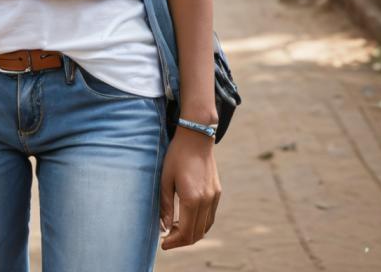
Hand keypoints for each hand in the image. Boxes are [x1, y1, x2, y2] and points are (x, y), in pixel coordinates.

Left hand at [158, 127, 220, 249]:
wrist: (196, 137)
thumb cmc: (177, 156)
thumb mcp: (165, 179)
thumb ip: (164, 205)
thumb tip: (163, 227)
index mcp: (192, 199)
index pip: (185, 232)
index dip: (174, 242)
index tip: (163, 243)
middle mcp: (206, 201)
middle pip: (196, 234)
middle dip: (181, 240)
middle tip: (167, 238)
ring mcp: (214, 197)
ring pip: (205, 227)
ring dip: (191, 233)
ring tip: (175, 228)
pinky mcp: (217, 192)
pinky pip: (210, 217)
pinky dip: (199, 224)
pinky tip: (186, 218)